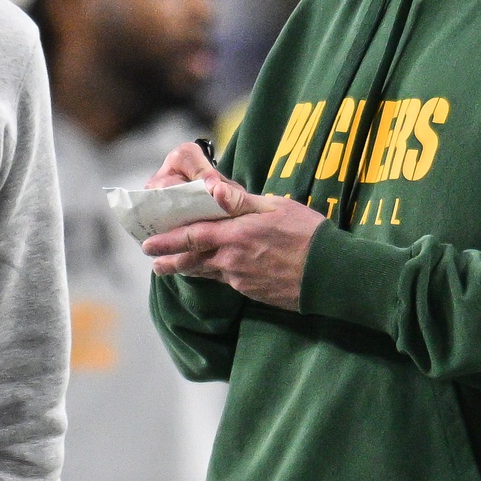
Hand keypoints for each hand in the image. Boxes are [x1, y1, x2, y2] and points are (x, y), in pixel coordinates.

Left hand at [142, 143, 321, 311]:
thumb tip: (212, 189)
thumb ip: (240, 201)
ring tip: (171, 269)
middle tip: (153, 263)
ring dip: (189, 269)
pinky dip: (216, 274)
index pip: (193, 237)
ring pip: (208, 272)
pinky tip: (215, 270)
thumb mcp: (276, 207)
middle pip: (193, 261)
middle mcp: (233, 260)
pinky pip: (228, 281)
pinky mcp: (252, 292)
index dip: (169, 241)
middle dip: (170, 261)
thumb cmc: (308, 234)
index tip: (148, 244)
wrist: (331, 274)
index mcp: (236, 235)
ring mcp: (241, 279)